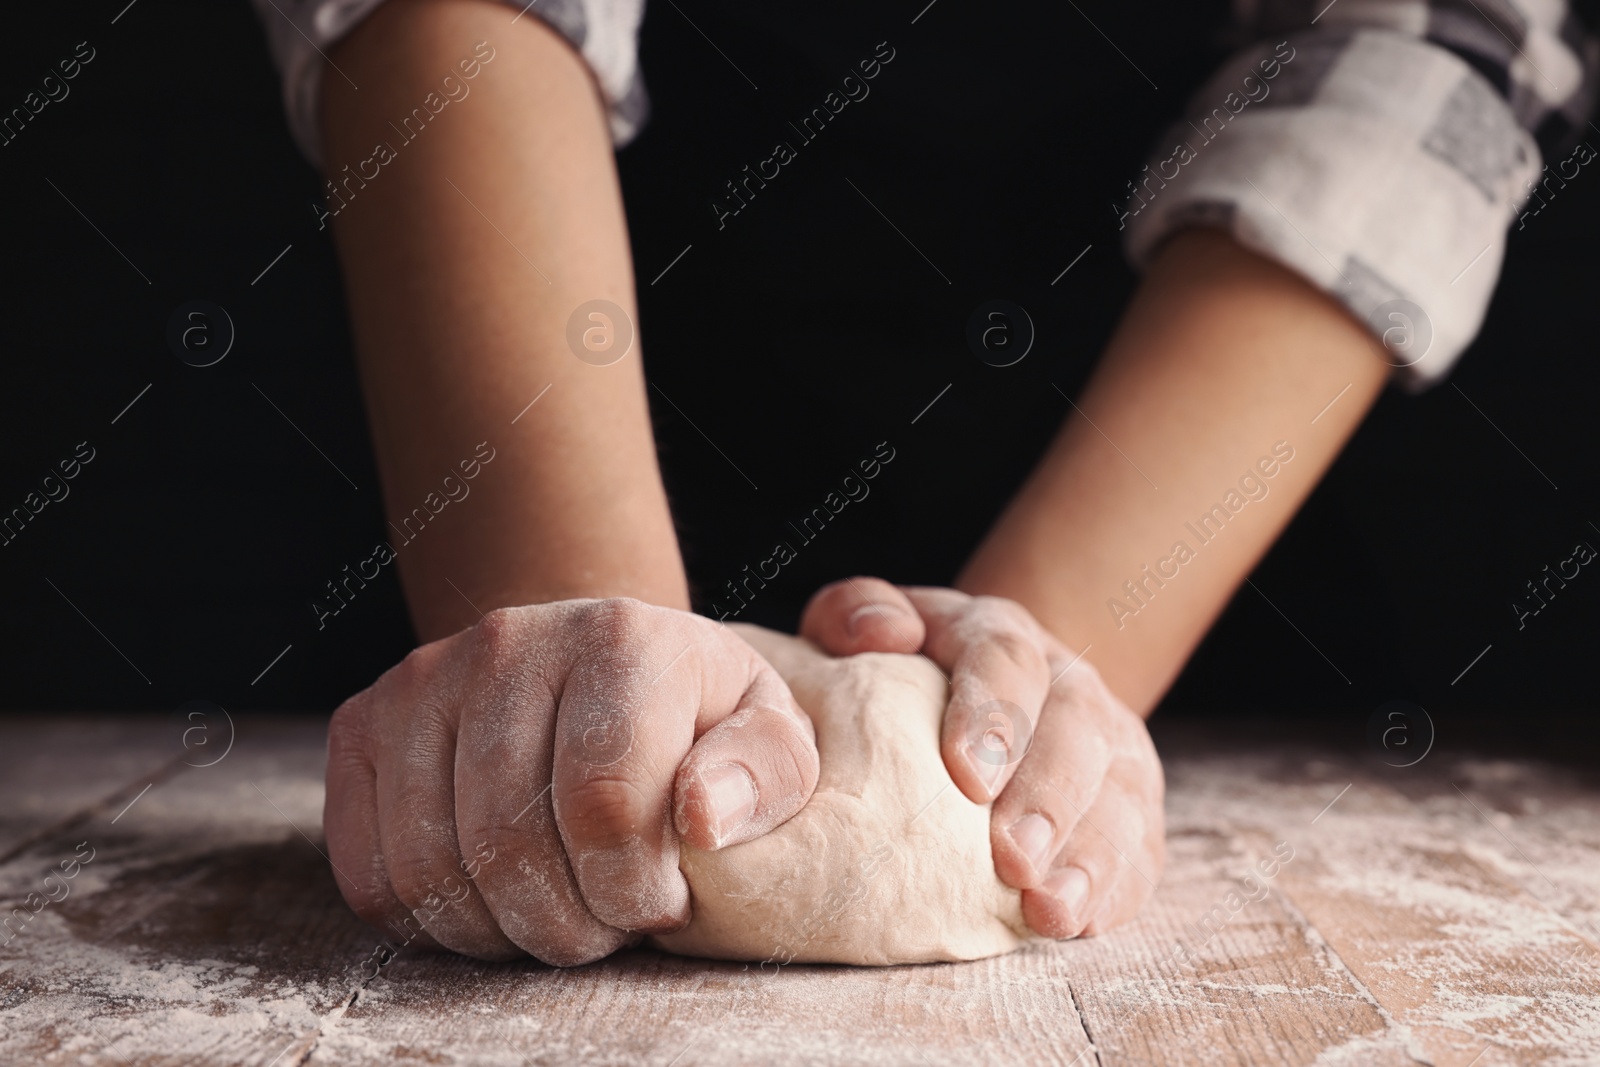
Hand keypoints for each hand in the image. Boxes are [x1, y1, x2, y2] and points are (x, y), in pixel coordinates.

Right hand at [325, 599, 819, 964]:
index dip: (632, 890)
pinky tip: (493, 901)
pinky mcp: (363, 725)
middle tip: (609, 923)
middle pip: (509, 843)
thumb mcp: (768, 738)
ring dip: (501, 930)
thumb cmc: (694, 721)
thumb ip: (763, 774)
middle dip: (570, 923)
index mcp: (623, 638)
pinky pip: (371, 873)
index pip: (604, 802)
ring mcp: (424, 679)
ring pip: (432, 868)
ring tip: (558, 912)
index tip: (661, 905)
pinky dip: (432, 921)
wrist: (598, 671)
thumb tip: (701, 818)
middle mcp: (509, 641)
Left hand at [800, 579, 1163, 937]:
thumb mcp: (861, 628)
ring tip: (1050, 910)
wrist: (978, 694)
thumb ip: (854, 614)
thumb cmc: (899, 672)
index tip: (967, 774)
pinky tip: (1083, 922)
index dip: (994, 713)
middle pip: (1075, 729)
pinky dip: (1116, 887)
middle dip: (1047, 799)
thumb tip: (884, 633)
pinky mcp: (1132, 803)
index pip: (1006, 657)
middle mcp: (1067, 682)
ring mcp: (1109, 744)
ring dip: (1088, 856)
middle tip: (1013, 860)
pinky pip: (1140, 845)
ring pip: (1118, 793)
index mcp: (997, 633)